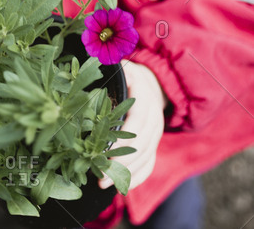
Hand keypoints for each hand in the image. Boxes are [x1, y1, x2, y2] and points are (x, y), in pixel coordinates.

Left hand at [98, 60, 166, 190]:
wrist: (152, 82)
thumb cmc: (128, 74)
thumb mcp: (121, 66)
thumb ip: (112, 68)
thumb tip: (97, 65)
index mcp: (145, 97)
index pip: (138, 121)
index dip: (124, 138)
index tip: (106, 152)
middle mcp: (155, 117)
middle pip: (142, 145)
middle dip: (121, 163)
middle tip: (100, 178)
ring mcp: (156, 133)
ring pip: (146, 158)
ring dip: (126, 174)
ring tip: (103, 184)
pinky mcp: (154, 143)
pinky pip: (150, 164)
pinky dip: (138, 177)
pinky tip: (123, 187)